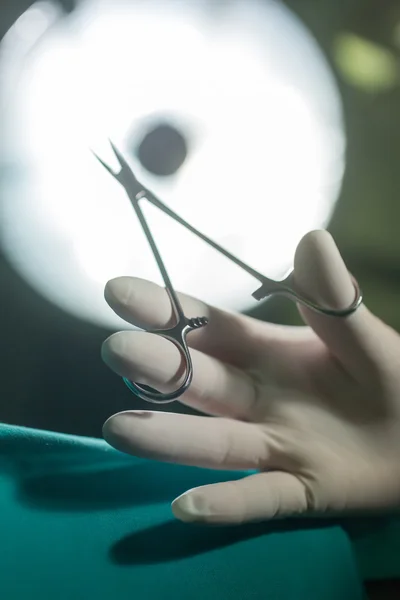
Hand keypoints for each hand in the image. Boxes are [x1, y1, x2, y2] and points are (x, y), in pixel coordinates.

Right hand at [101, 230, 399, 523]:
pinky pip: (258, 497)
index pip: (207, 328)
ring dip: (168, 439)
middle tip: (116, 351)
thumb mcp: (362, 335)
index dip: (165, 310)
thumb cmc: (389, 377)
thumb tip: (311, 238)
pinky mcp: (301, 489)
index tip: (118, 292)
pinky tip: (185, 506)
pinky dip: (224, 503)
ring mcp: (275, 446)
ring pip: (215, 442)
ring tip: (120, 429)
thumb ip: (333, 299)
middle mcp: (258, 398)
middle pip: (201, 382)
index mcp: (268, 353)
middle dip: (158, 367)